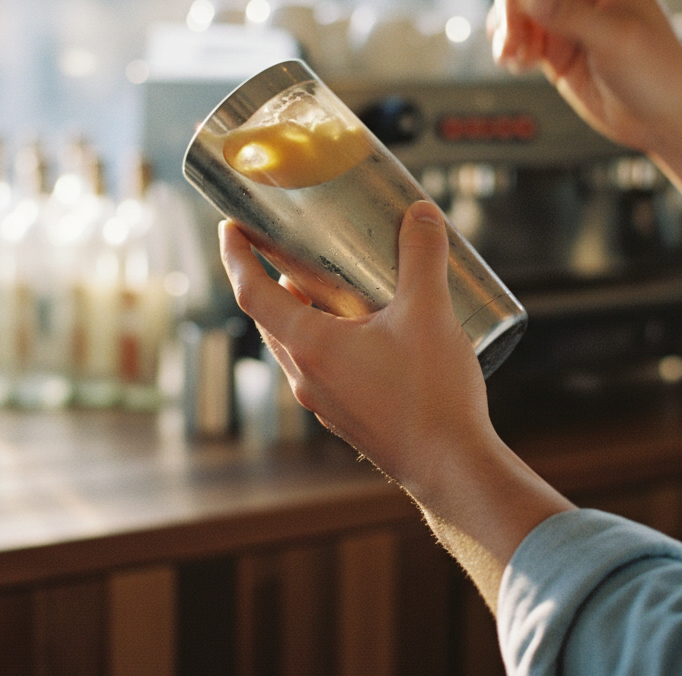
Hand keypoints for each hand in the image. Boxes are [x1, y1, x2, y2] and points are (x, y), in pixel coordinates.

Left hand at [218, 201, 491, 499]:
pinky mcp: (346, 417)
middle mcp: (306, 377)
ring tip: (334, 285)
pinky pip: (321, 369)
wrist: (451, 468)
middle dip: (274, 279)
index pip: (251, 293)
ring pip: (296, 346)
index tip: (230, 228)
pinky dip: (327, 340)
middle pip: (272, 318)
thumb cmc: (432, 394)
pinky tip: (367, 332)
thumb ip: (423, 257)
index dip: (236, 256)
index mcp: (310, 347)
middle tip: (292, 248)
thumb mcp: (429, 313)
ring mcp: (324, 402)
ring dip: (303, 312)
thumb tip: (420, 212)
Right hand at [483, 0, 681, 153]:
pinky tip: (515, 64)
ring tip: (511, 56)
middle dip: (511, 7)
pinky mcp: (557, 52)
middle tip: (510, 38)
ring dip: (506, 31)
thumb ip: (569, 14)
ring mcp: (569, 23)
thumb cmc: (658, 72)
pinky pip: (520, 40)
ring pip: (518, 12)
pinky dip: (510, 50)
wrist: (664, 118)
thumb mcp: (615, 37)